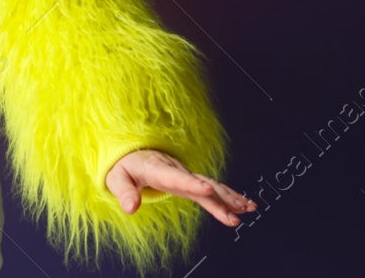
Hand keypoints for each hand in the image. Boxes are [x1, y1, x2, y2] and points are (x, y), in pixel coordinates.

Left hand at [105, 149, 256, 226]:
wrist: (133, 154)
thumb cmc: (124, 167)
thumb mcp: (117, 179)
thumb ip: (124, 193)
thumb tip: (130, 208)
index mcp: (157, 169)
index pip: (175, 177)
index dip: (191, 184)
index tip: (207, 190)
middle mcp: (176, 170)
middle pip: (200, 183)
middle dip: (220, 196)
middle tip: (236, 210)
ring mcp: (185, 175)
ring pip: (211, 185)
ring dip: (229, 197)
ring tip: (247, 208)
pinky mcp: (190, 181)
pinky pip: (212, 188)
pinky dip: (228, 196)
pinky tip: (244, 204)